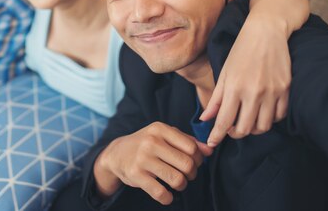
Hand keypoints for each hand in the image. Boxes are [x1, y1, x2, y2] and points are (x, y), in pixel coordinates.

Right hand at [96, 122, 211, 204]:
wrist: (117, 153)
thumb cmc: (147, 143)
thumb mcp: (165, 135)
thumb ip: (187, 141)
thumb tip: (209, 150)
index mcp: (160, 129)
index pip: (191, 147)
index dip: (198, 159)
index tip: (193, 163)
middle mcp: (151, 142)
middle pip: (187, 164)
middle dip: (192, 174)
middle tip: (187, 175)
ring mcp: (142, 159)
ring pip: (177, 180)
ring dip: (182, 185)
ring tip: (178, 183)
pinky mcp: (136, 175)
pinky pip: (161, 193)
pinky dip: (168, 198)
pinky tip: (167, 195)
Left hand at [201, 14, 290, 146]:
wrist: (266, 31)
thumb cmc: (241, 50)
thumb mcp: (224, 72)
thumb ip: (216, 97)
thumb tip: (206, 118)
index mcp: (234, 87)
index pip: (224, 121)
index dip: (217, 136)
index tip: (212, 143)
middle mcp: (253, 92)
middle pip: (244, 129)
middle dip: (235, 133)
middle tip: (231, 129)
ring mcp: (271, 92)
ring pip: (263, 127)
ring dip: (253, 129)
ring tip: (247, 121)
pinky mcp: (285, 90)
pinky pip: (279, 116)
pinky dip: (270, 120)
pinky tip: (263, 112)